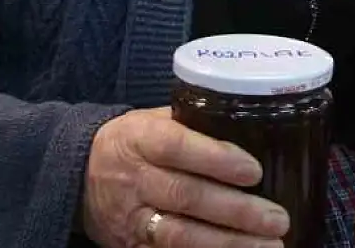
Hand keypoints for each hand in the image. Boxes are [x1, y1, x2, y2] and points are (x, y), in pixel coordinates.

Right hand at [81, 107, 289, 247]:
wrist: (78, 173)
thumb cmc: (133, 142)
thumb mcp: (151, 120)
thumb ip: (193, 123)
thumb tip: (251, 126)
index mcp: (139, 138)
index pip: (177, 147)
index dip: (216, 159)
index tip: (254, 171)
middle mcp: (134, 179)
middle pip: (186, 196)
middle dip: (236, 211)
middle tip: (276, 219)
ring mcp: (131, 218)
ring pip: (180, 235)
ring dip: (228, 244)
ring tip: (269, 246)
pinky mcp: (132, 246)